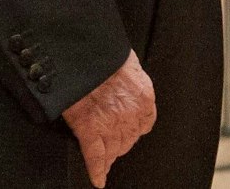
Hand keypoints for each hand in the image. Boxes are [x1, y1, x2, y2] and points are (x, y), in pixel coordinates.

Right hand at [62, 51, 155, 187]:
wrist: (85, 53)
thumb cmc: (104, 53)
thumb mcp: (127, 63)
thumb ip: (128, 78)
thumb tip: (123, 76)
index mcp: (143, 97)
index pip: (144, 123)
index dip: (134, 128)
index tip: (128, 129)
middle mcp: (131, 115)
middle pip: (129, 139)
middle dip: (121, 141)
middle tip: (112, 141)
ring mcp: (110, 125)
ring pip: (113, 149)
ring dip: (110, 155)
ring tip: (105, 160)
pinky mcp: (90, 130)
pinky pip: (95, 156)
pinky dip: (96, 170)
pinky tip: (98, 179)